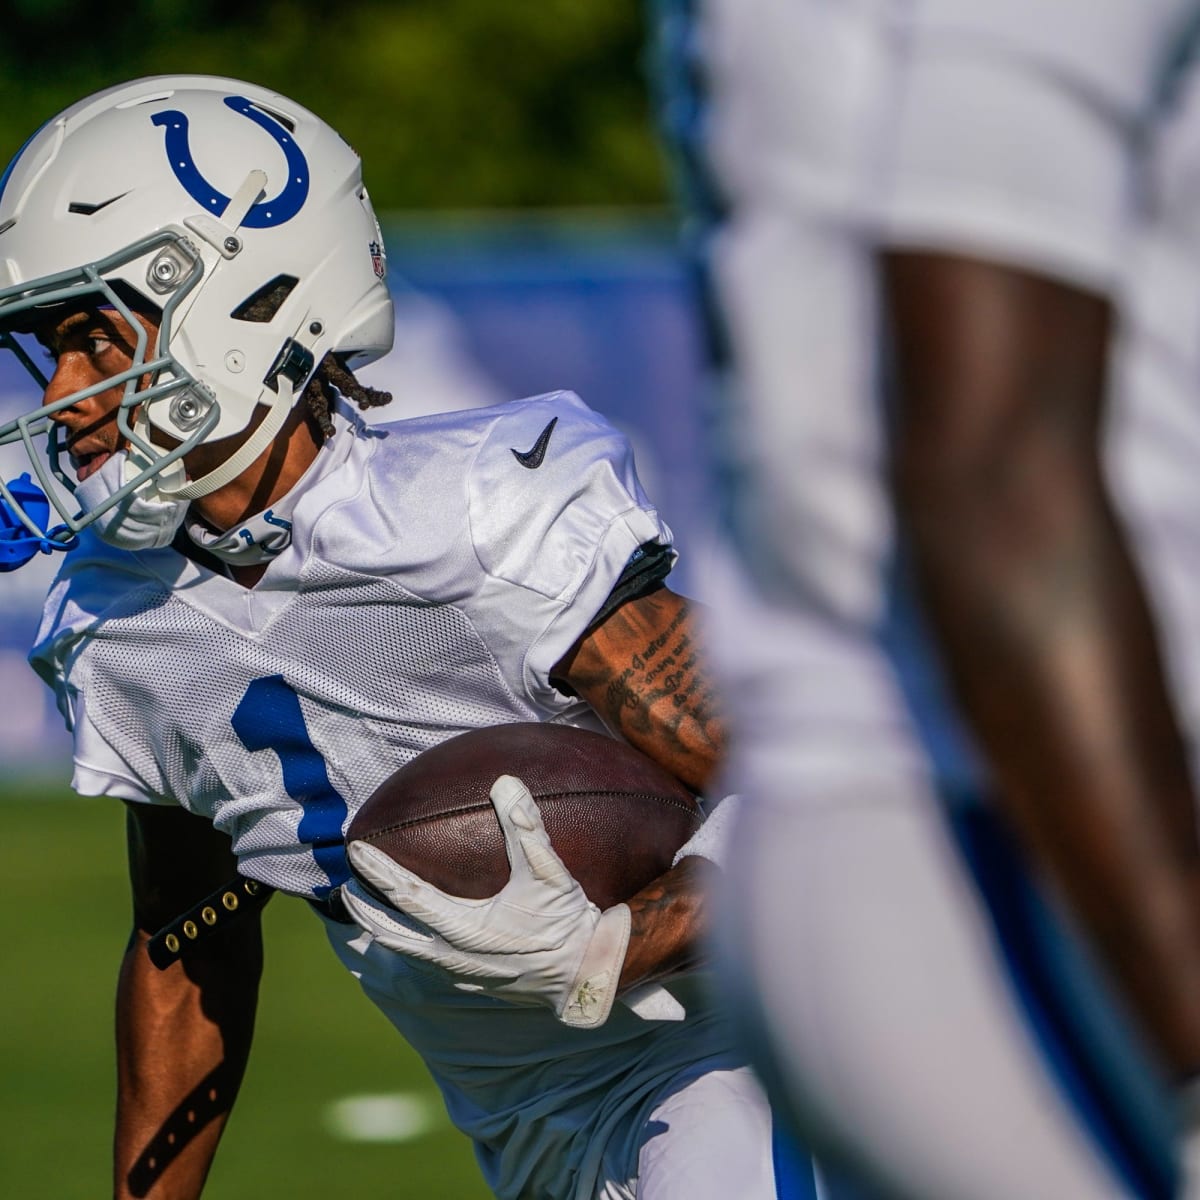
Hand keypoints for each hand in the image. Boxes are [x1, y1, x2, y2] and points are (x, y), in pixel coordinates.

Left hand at [343, 774, 630, 1028]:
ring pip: (408, 953)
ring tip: (365, 913)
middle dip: (364, 912)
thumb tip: (506, 783)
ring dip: (383, 931)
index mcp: (464, 931)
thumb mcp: (549, 873)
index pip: (408, 898)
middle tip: (342, 890)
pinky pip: (428, 964)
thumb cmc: (567, 925)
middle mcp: (453, 958)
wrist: (587, 976)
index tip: (356, 852)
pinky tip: (414, 936)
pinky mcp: (473, 985)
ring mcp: (461, 976)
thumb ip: (526, 828)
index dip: (380, 873)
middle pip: (392, 935)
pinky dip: (410, 946)